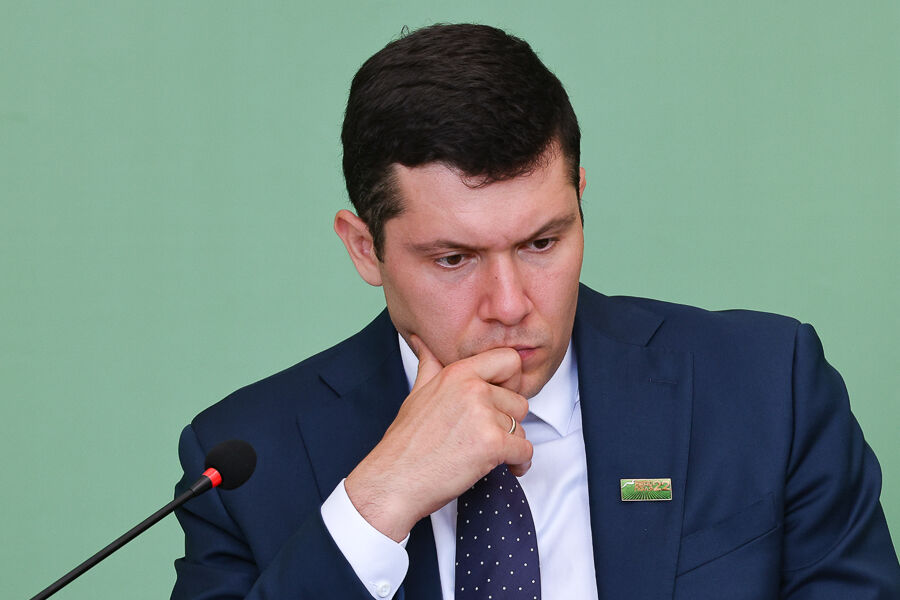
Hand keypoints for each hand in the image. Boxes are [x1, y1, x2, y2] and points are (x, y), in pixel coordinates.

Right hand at [344, 335, 532, 540]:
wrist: (394, 480)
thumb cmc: (405, 443)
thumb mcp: (416, 394)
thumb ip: (429, 366)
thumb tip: (421, 343)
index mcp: (457, 373)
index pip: (509, 360)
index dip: (511, 382)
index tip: (500, 400)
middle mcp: (473, 389)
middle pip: (519, 400)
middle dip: (507, 422)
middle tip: (485, 437)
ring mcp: (483, 415)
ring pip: (521, 428)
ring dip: (510, 444)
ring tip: (487, 455)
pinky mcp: (492, 444)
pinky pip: (525, 450)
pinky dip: (519, 463)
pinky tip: (506, 468)